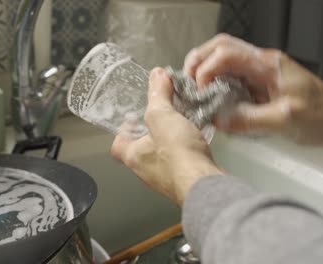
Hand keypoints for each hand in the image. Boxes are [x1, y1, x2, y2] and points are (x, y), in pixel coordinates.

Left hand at [111, 68, 221, 205]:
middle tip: (160, 118)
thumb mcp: (163, 117)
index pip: (117, 146)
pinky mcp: (184, 182)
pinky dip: (185, 153)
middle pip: (140, 150)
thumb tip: (156, 75)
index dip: (122, 132)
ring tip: (179, 126)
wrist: (205, 185)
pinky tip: (195, 142)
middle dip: (149, 134)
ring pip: (161, 157)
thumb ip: (158, 96)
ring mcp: (165, 180)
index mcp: (133, 157)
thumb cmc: (178, 155)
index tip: (131, 119)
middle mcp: (145, 172)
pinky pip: (180, 164)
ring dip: (168, 143)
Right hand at [184, 34, 322, 144]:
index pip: (225, 53)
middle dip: (197, 62)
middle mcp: (259, 63)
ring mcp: (256, 71)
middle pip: (219, 47)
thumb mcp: (283, 119)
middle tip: (187, 83)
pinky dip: (211, 81)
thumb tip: (216, 119)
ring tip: (192, 89)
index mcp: (266, 64)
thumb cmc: (319, 116)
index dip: (205, 70)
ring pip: (220, 58)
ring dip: (202, 69)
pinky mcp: (255, 83)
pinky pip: (227, 75)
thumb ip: (248, 118)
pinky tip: (206, 96)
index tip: (198, 91)